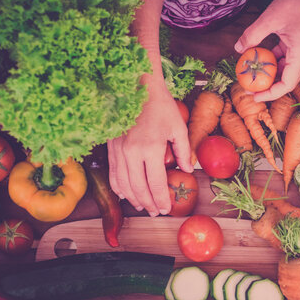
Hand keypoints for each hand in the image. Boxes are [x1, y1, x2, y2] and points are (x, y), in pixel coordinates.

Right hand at [107, 78, 192, 216]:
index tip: (167, 209)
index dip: (162, 200)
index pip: (156, 184)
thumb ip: (183, 151)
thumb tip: (188, 170)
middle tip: (156, 212)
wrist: (138, 87)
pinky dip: (119, 187)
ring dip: (133, 199)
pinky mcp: (111, 147)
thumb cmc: (161, 106)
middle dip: (148, 204)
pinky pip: (113, 174)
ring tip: (143, 206)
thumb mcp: (178, 127)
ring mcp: (118, 151)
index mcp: (151, 148)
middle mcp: (132, 153)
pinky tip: (126, 194)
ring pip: (123, 185)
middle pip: (138, 189)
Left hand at [234, 0, 299, 101]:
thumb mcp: (270, 18)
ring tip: (250, 76)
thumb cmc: (295, 2)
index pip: (287, 84)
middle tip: (247, 89)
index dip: (271, 93)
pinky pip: (284, 60)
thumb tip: (237, 49)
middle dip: (267, 87)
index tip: (254, 96)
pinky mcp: (298, 46)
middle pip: (286, 81)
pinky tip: (257, 60)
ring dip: (268, 74)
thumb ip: (253, 34)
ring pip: (284, 71)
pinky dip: (271, 62)